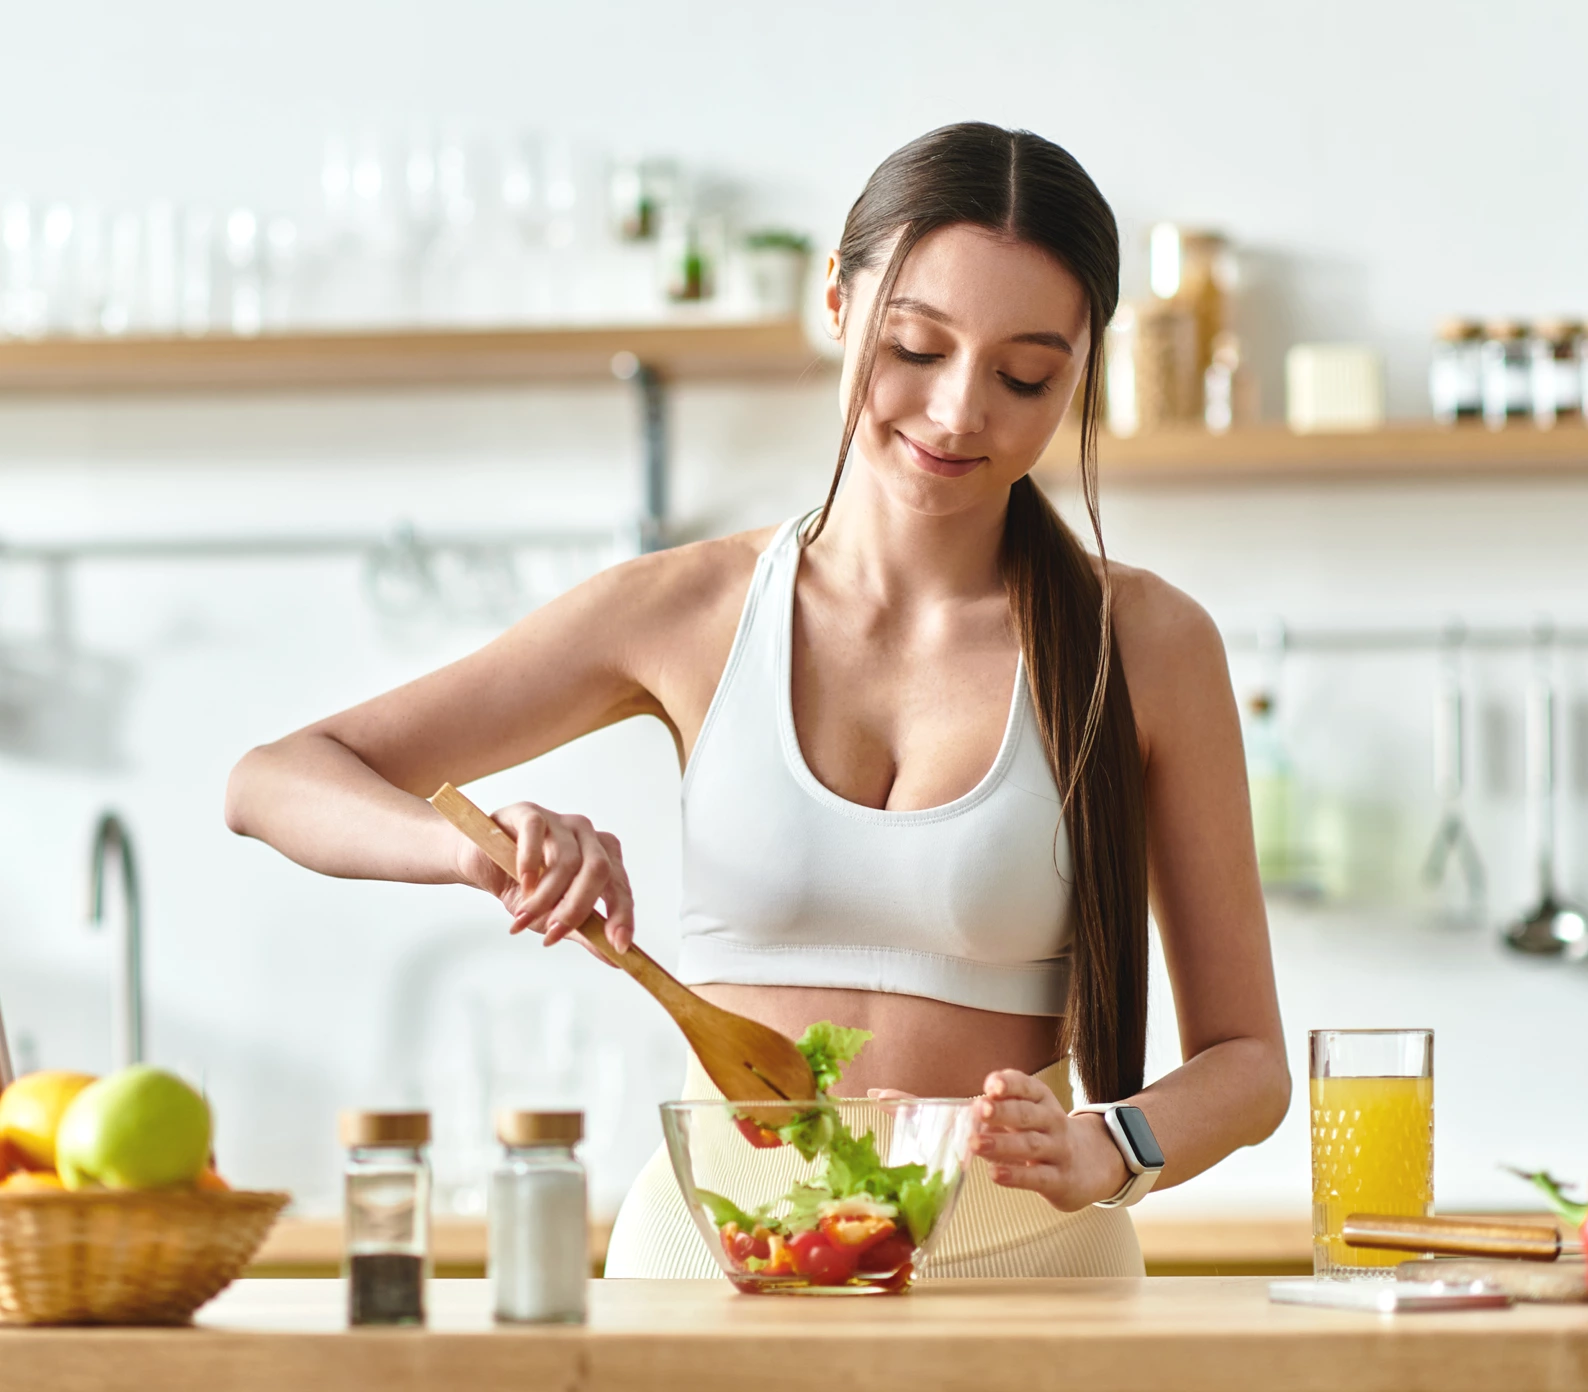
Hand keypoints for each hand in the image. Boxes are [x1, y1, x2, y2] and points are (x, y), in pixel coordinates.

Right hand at [451, 801, 634, 959]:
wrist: (482, 863)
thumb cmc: (523, 887)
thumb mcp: (554, 915)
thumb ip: (585, 932)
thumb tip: (615, 958)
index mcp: (603, 857)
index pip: (620, 886)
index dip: (622, 915)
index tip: (619, 945)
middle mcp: (587, 835)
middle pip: (598, 869)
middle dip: (577, 908)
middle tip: (554, 933)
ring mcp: (560, 821)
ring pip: (565, 859)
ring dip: (544, 897)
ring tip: (524, 918)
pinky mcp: (530, 812)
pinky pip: (536, 834)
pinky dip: (530, 863)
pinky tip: (522, 884)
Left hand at [971, 1069, 1129, 1211]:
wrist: (1094, 1164)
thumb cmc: (1048, 1133)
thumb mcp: (1032, 1111)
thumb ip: (1003, 1106)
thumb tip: (971, 1113)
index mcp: (1043, 1100)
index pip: (1028, 1087)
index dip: (1009, 1085)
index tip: (990, 1086)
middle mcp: (1053, 1121)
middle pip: (1028, 1114)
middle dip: (1003, 1111)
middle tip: (980, 1109)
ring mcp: (1059, 1150)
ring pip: (1030, 1145)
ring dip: (1001, 1144)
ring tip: (975, 1144)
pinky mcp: (1060, 1179)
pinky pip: (1037, 1177)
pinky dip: (1015, 1175)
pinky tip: (995, 1173)